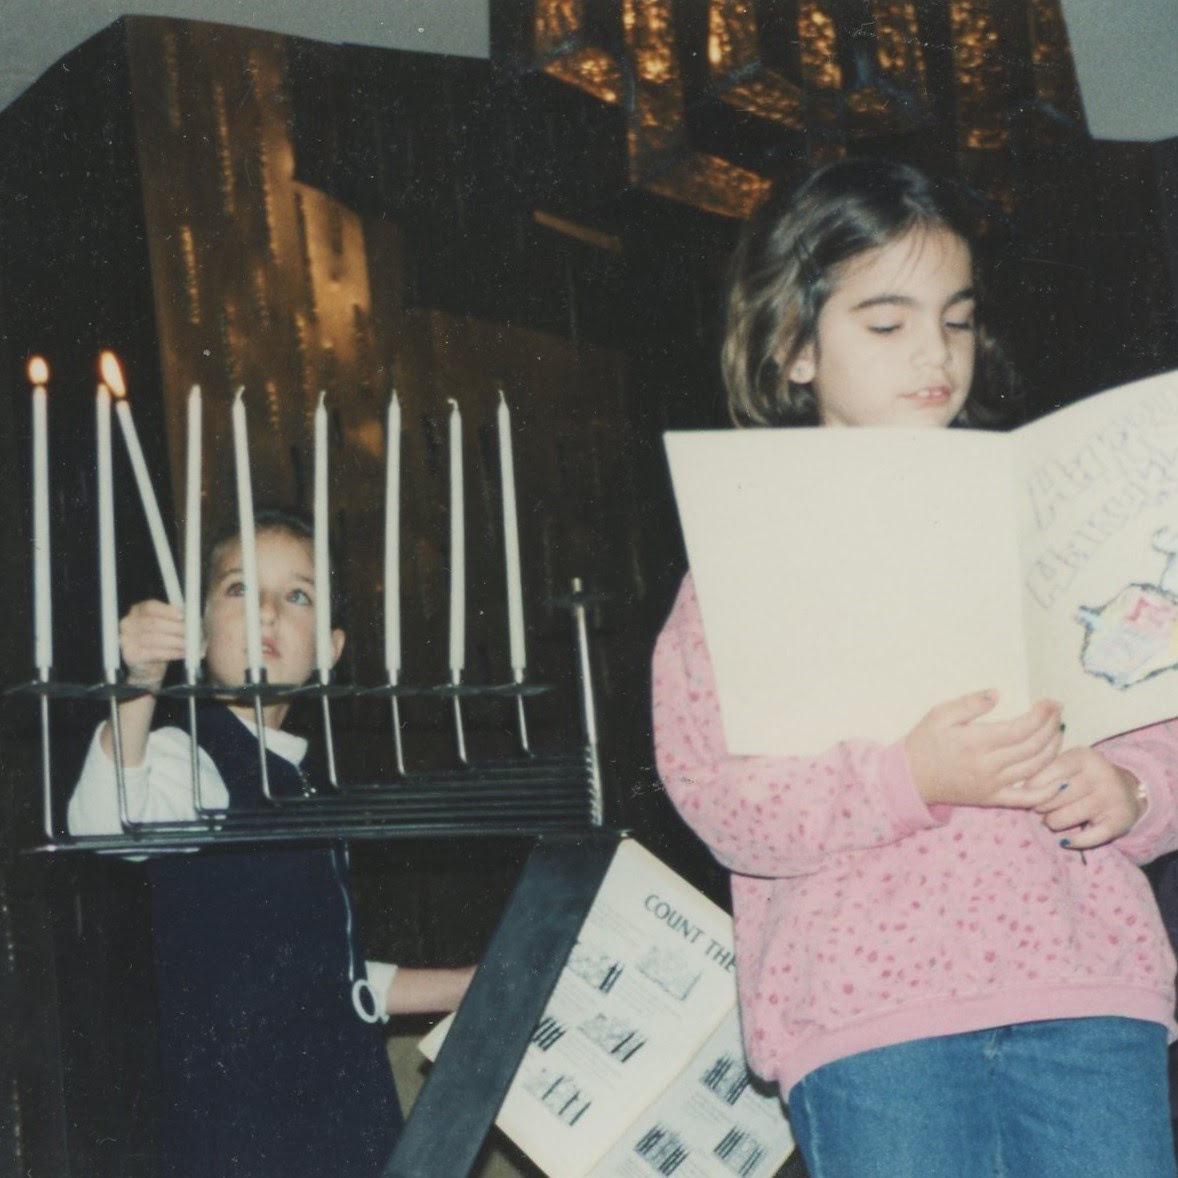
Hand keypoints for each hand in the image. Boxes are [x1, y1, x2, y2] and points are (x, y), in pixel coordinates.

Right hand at [120, 600, 186, 688]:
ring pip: (156, 639)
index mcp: (137, 611)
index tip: (183, 616)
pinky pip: (156, 653)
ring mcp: (127, 640)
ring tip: (193, 645)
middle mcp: (128, 623)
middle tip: (195, 633)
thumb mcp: (165, 626)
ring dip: (178, 642)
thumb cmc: (160, 642)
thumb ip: (175, 619)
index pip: (150, 607)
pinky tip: (184, 653)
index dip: (167, 611)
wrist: (148, 667)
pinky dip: (174, 653)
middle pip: (154, 623)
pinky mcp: (131, 655)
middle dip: (178, 628)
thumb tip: (193, 618)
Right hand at [905, 690, 1062, 808]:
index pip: (1021, 728)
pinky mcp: (993, 798)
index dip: (1041, 715)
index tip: (1049, 702)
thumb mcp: (939, 714)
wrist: (910, 778)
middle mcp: (989, 765)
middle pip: (1033, 747)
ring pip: (1035, 768)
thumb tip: (997, 693)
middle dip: (1051, 726)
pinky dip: (1047, 792)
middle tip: (1058, 712)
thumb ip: (969, 703)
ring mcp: (993, 785)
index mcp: (976, 742)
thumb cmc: (924, 742)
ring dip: (1053, 749)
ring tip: (1057, 732)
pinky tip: (1060, 779)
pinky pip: (1026, 799)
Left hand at [1028, 747, 1144, 850]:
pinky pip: (1091, 837)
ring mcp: (1113, 798)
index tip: (1027, 794)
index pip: (1050, 772)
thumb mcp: (1067, 766)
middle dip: (1042, 806)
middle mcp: (1102, 775)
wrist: (1128, 791)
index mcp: (1084, 757)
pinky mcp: (1120, 821)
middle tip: (1039, 809)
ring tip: (1051, 820)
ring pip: (1068, 816)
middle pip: (1057, 796)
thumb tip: (1020, 791)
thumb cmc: (1083, 777)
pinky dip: (1074, 841)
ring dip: (1053, 822)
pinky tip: (1065, 841)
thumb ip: (1045, 772)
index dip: (1034, 787)